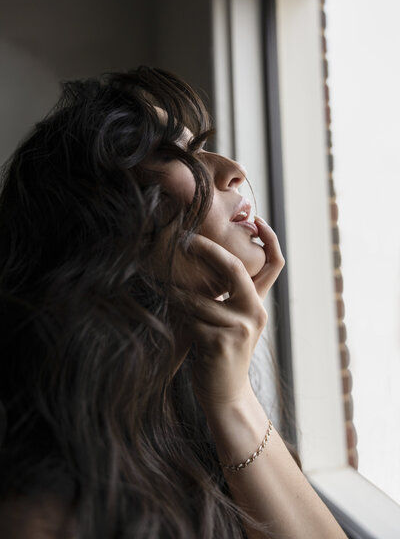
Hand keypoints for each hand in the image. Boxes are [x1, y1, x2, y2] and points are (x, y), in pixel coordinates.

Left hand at [171, 217, 284, 413]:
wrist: (226, 394)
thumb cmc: (223, 353)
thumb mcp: (234, 321)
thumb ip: (230, 295)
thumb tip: (208, 261)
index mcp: (258, 304)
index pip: (274, 265)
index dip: (270, 239)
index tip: (255, 219)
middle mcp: (254, 312)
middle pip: (235, 268)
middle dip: (208, 250)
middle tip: (186, 239)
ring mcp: (239, 328)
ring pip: (200, 298)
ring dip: (176, 292)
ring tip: (160, 285)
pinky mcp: (220, 342)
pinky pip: (189, 318)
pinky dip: (174, 315)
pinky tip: (167, 316)